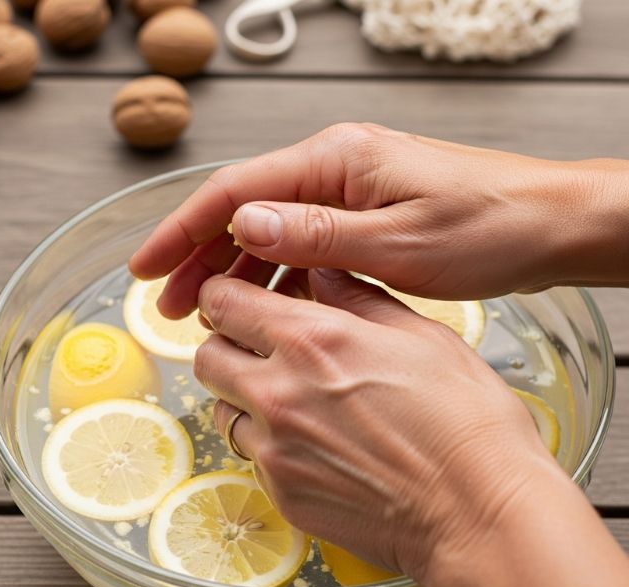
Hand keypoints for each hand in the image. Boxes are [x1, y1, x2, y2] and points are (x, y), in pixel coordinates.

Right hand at [130, 123, 628, 318]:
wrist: (553, 224)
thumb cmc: (488, 226)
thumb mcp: (396, 241)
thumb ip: (314, 234)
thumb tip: (242, 225)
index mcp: (334, 162)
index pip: (234, 191)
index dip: (182, 230)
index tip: (145, 266)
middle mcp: (334, 168)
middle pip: (244, 210)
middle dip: (199, 256)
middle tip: (167, 304)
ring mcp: (349, 192)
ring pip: (271, 230)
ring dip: (236, 270)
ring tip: (206, 314)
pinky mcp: (365, 216)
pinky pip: (305, 244)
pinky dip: (280, 276)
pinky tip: (268, 307)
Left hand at [199, 271, 628, 586]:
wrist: (480, 512)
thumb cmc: (466, 424)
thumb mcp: (420, 335)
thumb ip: (357, 297)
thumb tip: (322, 273)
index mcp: (312, 340)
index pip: (223, 303)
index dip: (223, 295)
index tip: (233, 299)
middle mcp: (279, 392)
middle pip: (206, 356)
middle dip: (224, 344)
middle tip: (256, 347)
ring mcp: (275, 448)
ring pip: (220, 409)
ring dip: (241, 396)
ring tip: (287, 397)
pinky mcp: (281, 491)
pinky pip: (249, 456)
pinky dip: (265, 442)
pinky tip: (308, 441)